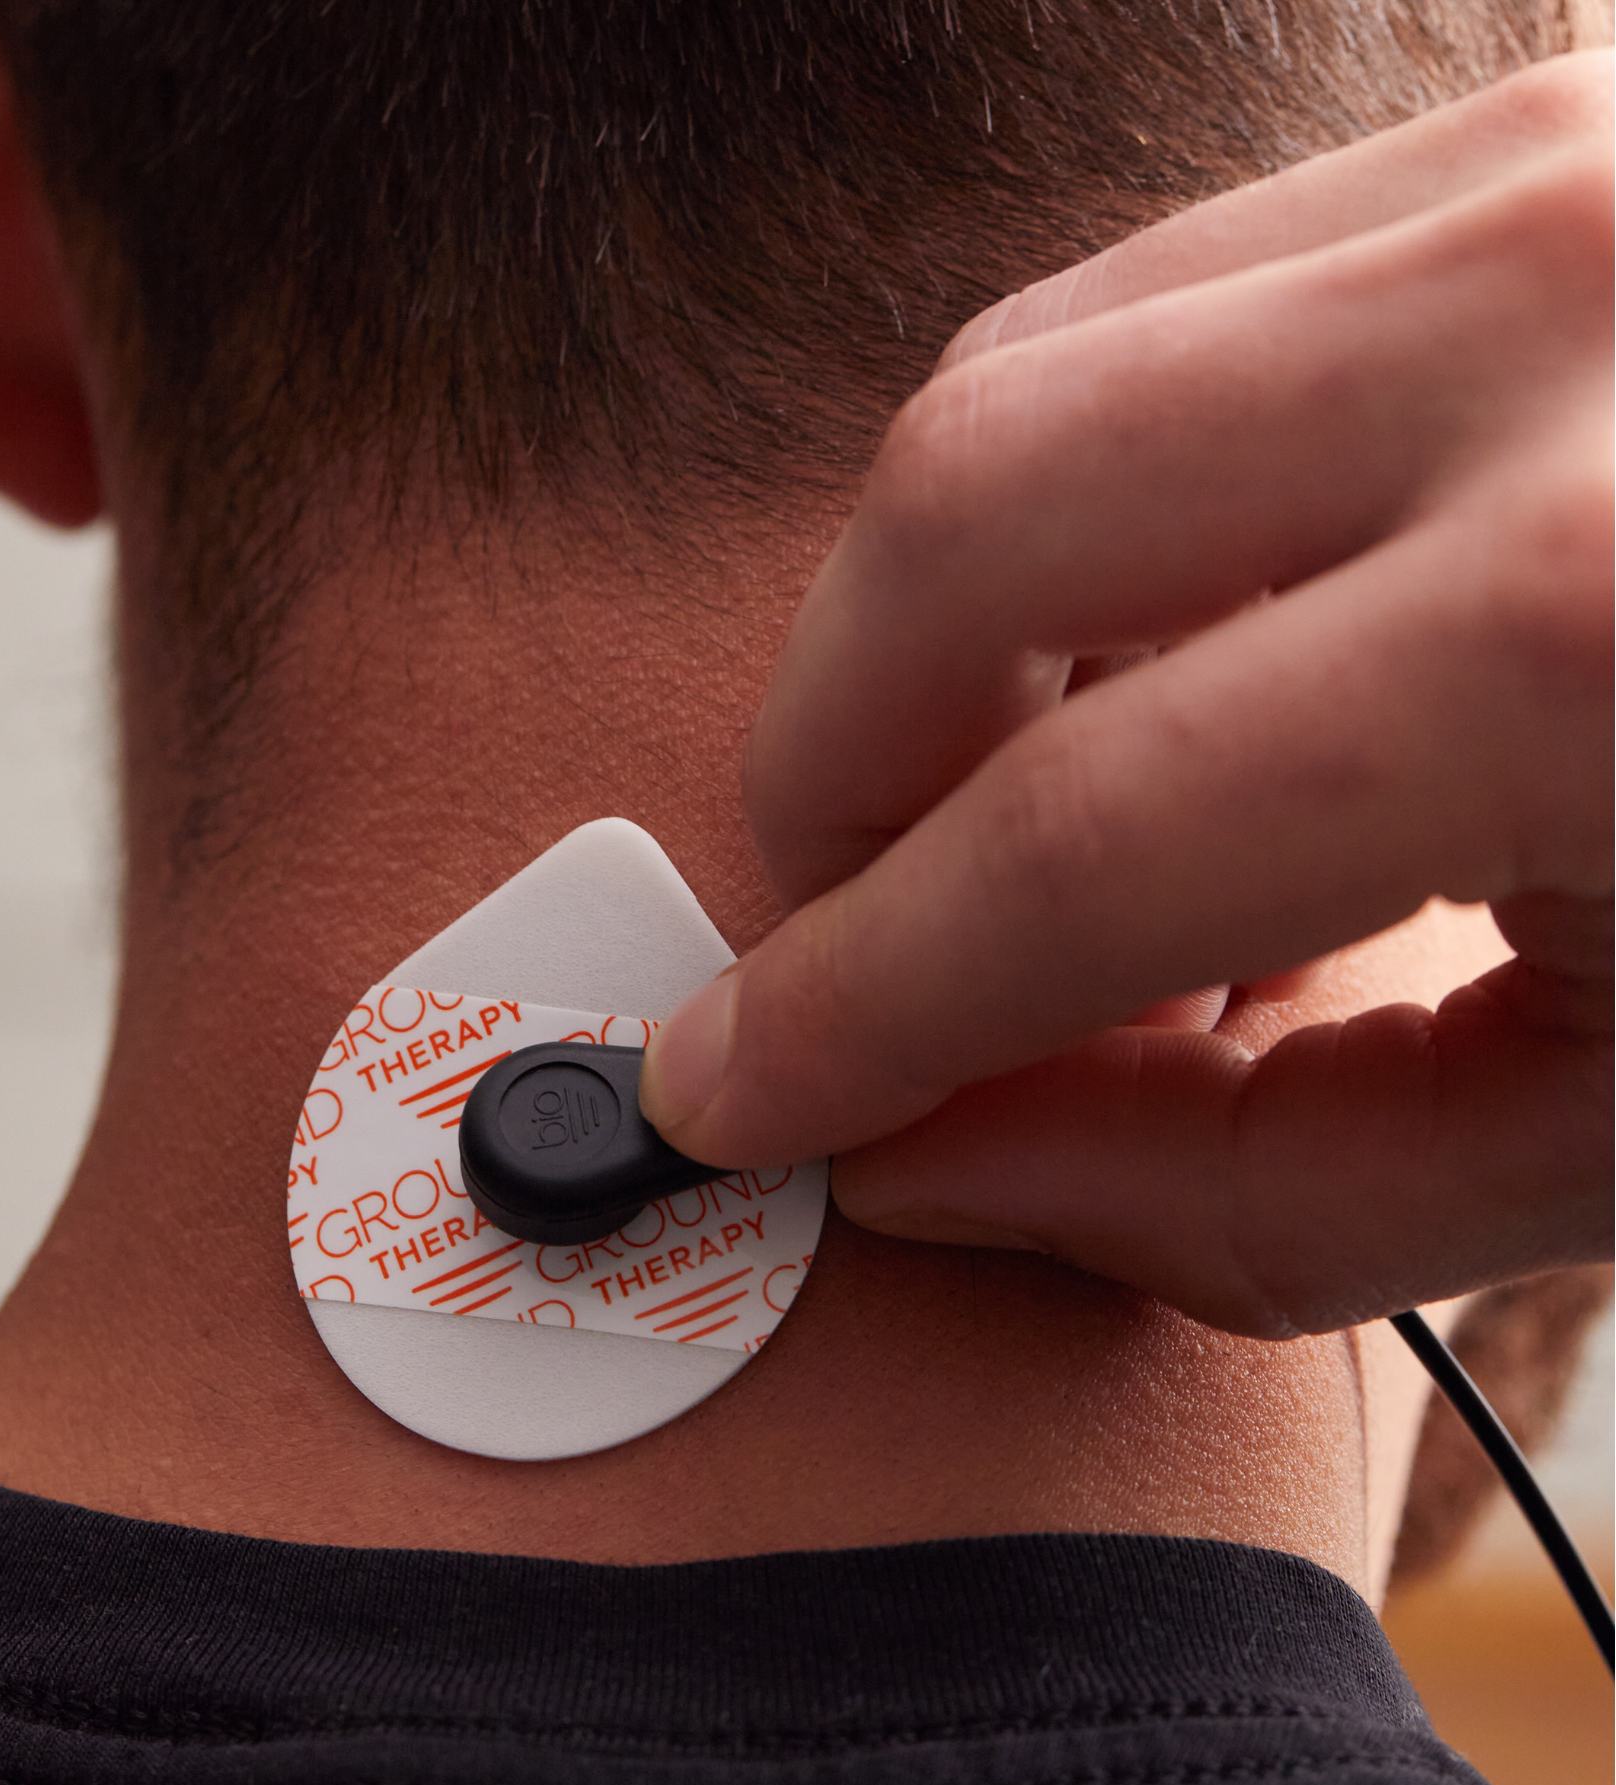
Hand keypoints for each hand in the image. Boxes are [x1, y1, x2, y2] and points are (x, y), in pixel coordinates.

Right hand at [642, 52, 1612, 1337]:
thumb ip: (1254, 1187)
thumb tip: (936, 1153)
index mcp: (1608, 637)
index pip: (1070, 843)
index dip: (859, 1002)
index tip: (737, 1087)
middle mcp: (1558, 321)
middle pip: (967, 513)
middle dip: (831, 757)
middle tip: (850, 931)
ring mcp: (1561, 159)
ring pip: (1034, 366)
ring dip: (936, 621)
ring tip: (1014, 810)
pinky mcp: (1549, 116)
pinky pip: (1171, 299)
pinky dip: (1082, 502)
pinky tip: (1159, 657)